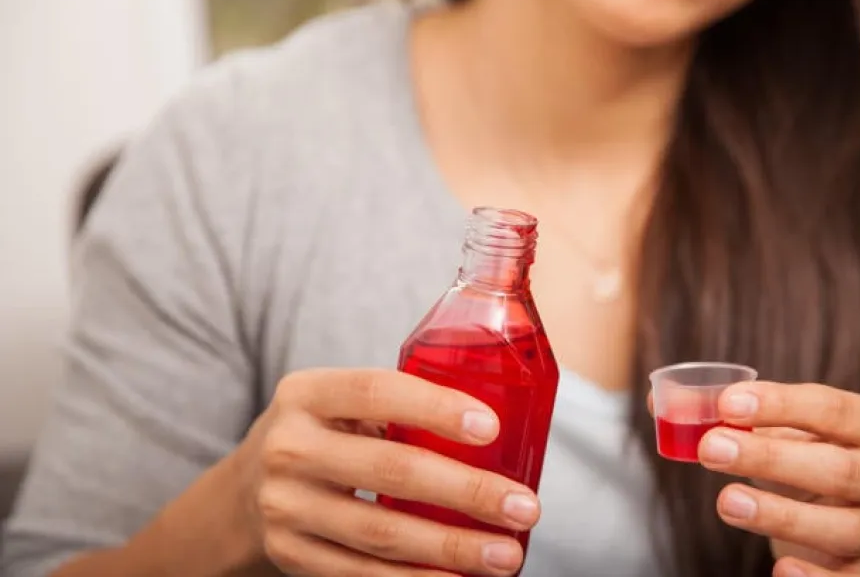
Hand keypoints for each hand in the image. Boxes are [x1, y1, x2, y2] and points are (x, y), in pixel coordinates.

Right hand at [231, 368, 541, 576]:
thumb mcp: (339, 405)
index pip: (375, 391)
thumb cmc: (324, 436)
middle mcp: (289, 447)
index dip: (435, 408)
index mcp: (307, 394)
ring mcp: (286, 506)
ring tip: (506, 554)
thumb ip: (397, 407)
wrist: (243, 491)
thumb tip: (504, 427)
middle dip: (468, 491)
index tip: (491, 428)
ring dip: (453, 548)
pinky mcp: (292, 554)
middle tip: (525, 506)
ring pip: (382, 533)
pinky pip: (362, 573)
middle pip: (391, 469)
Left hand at [697, 382, 859, 576]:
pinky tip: (781, 569)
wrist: (837, 508)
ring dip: (782, 516)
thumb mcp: (785, 425)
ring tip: (727, 501)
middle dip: (772, 458)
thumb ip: (740, 414)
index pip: (835, 409)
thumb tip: (675, 406)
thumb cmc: (807, 453)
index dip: (781, 405)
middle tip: (713, 448)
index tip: (728, 405)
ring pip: (844, 527)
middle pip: (841, 469)